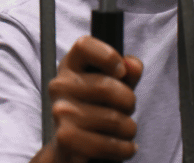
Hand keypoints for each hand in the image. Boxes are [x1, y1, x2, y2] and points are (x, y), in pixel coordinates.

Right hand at [45, 35, 142, 162]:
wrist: (70, 147)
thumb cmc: (94, 111)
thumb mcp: (113, 86)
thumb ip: (126, 72)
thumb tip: (133, 65)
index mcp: (70, 66)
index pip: (84, 45)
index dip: (108, 55)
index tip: (121, 72)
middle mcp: (60, 86)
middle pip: (108, 87)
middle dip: (129, 103)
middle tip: (126, 111)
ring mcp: (60, 112)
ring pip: (114, 119)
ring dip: (129, 129)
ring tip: (123, 132)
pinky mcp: (66, 138)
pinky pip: (108, 144)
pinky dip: (124, 149)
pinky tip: (124, 147)